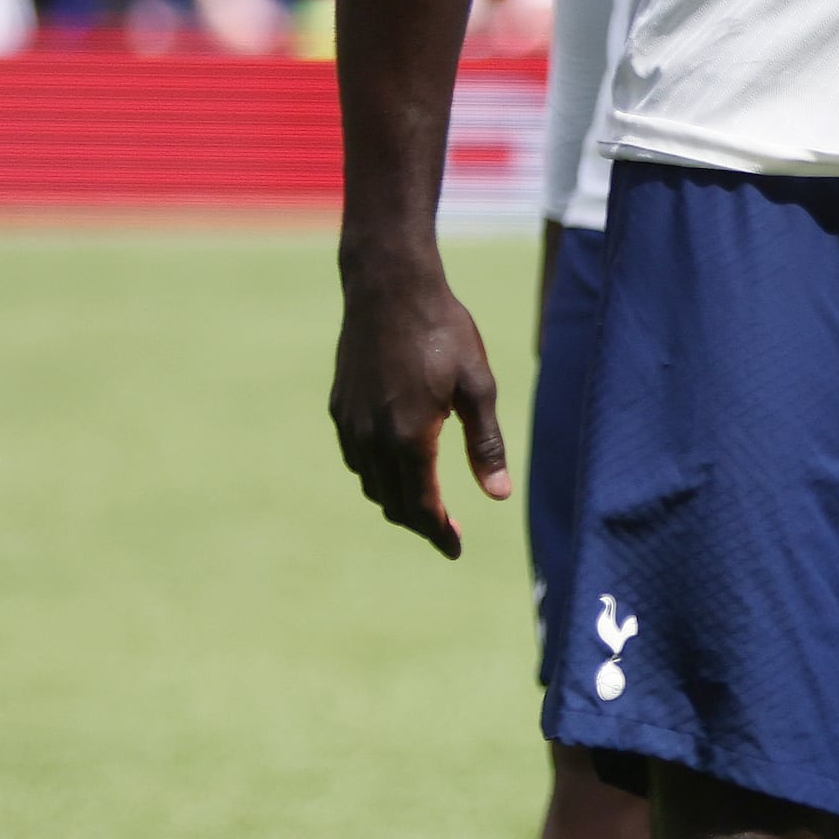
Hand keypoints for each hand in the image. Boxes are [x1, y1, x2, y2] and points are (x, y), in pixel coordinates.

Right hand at [329, 262, 506, 556]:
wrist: (387, 288)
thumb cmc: (442, 332)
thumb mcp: (477, 386)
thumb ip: (486, 444)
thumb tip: (498, 495)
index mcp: (409, 438)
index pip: (421, 506)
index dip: (438, 533)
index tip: (454, 550)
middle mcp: (371, 438)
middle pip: (392, 503)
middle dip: (420, 521)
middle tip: (448, 531)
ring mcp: (350, 423)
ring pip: (370, 483)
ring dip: (397, 500)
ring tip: (426, 501)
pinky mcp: (339, 407)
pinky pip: (356, 458)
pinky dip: (377, 474)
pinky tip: (398, 465)